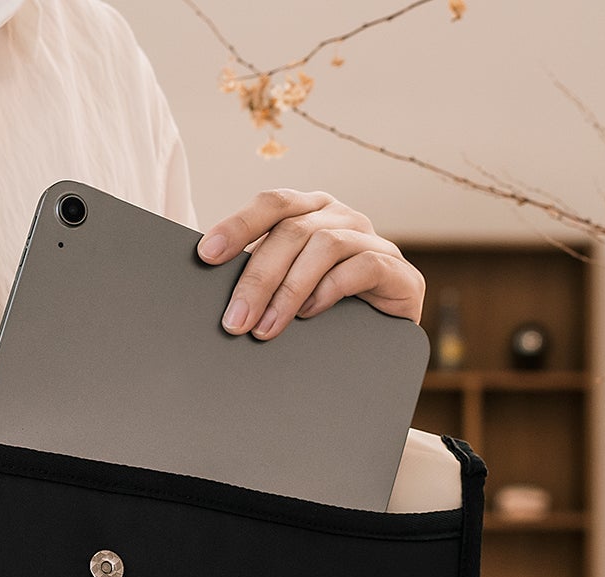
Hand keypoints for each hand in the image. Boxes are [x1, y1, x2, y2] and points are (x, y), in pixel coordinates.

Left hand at [195, 188, 425, 340]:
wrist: (378, 345)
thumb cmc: (320, 314)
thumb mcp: (282, 290)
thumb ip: (257, 278)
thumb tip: (206, 290)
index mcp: (310, 212)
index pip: (273, 203)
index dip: (239, 225)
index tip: (207, 255)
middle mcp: (341, 218)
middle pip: (292, 231)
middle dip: (257, 277)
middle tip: (235, 320)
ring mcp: (373, 240)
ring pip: (324, 246)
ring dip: (288, 291)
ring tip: (265, 328)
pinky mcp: (399, 272)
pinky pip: (362, 266)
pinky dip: (330, 290)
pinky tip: (310, 314)